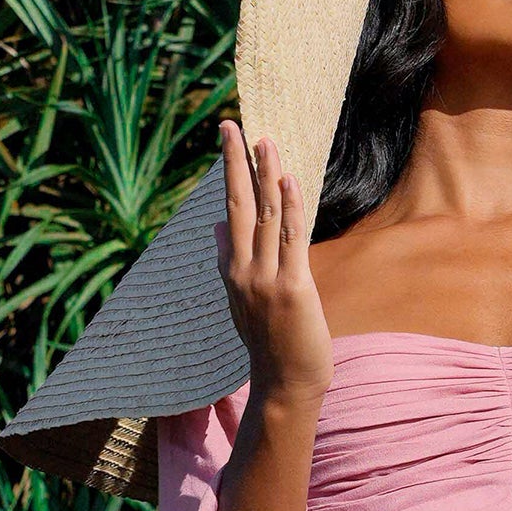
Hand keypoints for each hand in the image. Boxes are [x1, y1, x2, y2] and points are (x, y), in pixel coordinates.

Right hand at [214, 119, 334, 404]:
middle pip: (238, 205)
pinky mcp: (292, 287)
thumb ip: (231, 263)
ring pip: (265, 216)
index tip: (229, 141)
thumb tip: (219, 228)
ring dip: (266, 175)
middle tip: (231, 126)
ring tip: (264, 140)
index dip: (230, 175)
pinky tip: (288, 180)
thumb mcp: (243, 300)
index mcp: (232, 270)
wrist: (286, 384)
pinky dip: (290, 207)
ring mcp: (265, 278)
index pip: (230, 211)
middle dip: (235, 164)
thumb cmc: (272, 342)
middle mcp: (243, 270)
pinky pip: (291, 238)